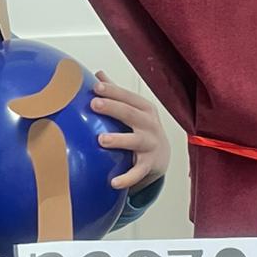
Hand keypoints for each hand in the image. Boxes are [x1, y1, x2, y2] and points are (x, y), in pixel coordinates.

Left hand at [91, 74, 170, 193]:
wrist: (161, 155)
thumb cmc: (141, 127)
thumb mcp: (132, 109)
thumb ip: (116, 93)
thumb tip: (98, 74)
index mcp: (144, 108)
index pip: (127, 97)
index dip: (112, 91)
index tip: (96, 87)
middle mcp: (149, 124)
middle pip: (131, 114)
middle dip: (113, 108)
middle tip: (94, 104)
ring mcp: (150, 144)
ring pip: (135, 141)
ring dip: (119, 139)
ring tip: (101, 139)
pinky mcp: (148, 165)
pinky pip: (138, 172)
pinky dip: (127, 178)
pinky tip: (113, 182)